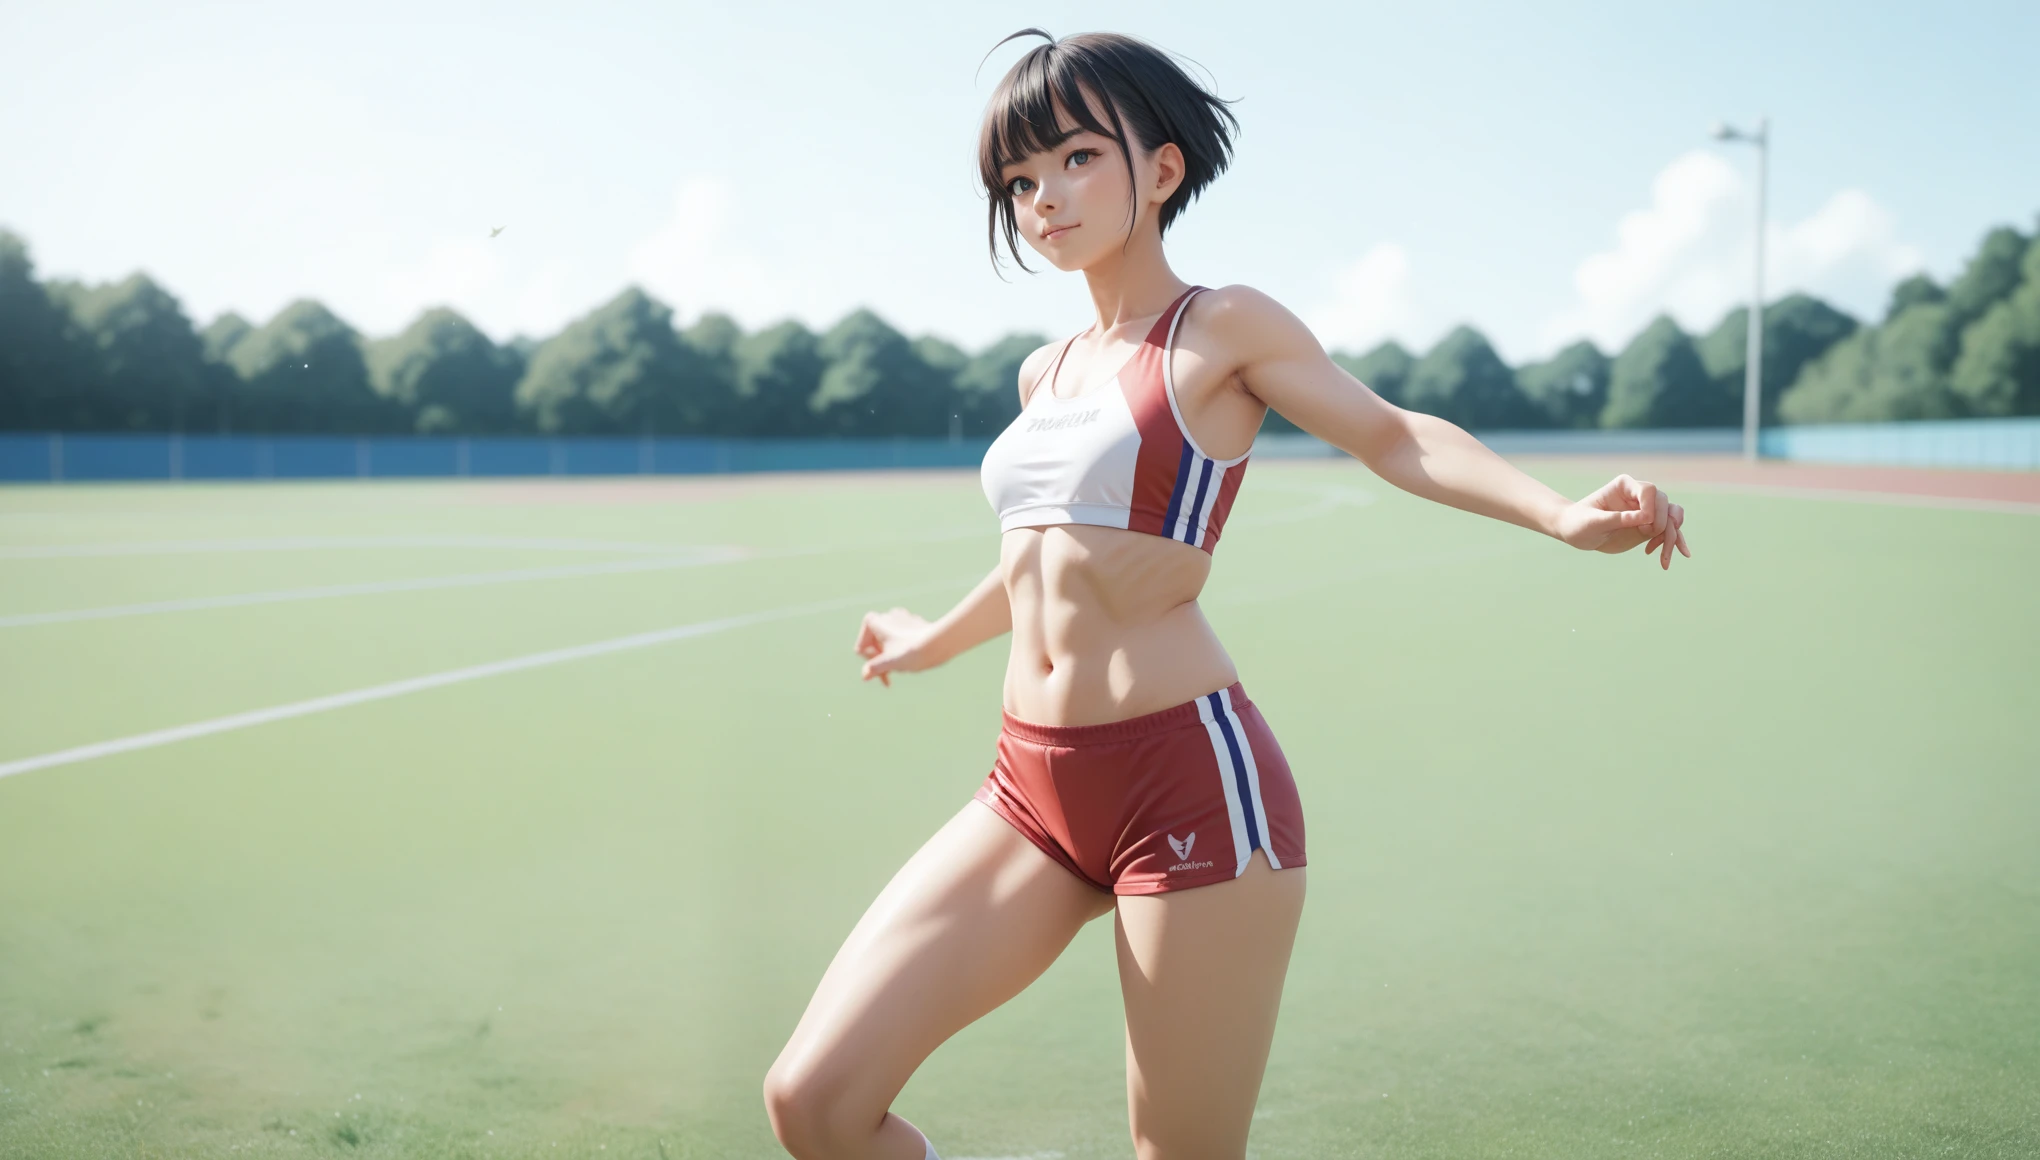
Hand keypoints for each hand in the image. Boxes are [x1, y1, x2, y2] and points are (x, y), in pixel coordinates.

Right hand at [853, 607, 935, 686]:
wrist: (939, 642)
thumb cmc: (912, 651)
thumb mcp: (888, 663)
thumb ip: (873, 668)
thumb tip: (865, 675)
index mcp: (874, 621)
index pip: (861, 648)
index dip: (870, 661)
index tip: (884, 666)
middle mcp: (886, 615)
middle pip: (874, 644)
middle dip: (880, 659)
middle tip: (890, 675)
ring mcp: (901, 617)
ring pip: (888, 642)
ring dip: (891, 656)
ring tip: (903, 665)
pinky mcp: (914, 623)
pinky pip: (902, 638)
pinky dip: (903, 650)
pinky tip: (913, 658)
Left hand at [1553, 474, 1690, 569]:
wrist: (1576, 532)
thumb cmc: (1579, 522)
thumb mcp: (1594, 522)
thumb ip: (1618, 518)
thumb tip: (1646, 518)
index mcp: (1624, 486)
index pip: (1649, 491)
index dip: (1651, 507)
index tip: (1644, 523)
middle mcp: (1638, 496)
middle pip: (1664, 504)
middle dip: (1662, 523)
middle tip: (1649, 539)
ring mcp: (1645, 511)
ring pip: (1671, 517)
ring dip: (1673, 537)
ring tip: (1664, 559)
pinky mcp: (1648, 526)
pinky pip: (1668, 531)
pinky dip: (1672, 543)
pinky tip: (1666, 561)